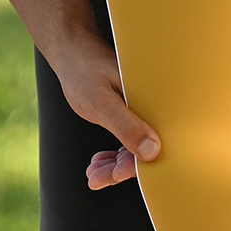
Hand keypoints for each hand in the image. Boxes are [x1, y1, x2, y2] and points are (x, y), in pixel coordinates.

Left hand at [45, 39, 161, 188]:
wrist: (73, 52)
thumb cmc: (85, 72)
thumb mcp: (101, 103)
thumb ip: (126, 126)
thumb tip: (153, 152)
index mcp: (155, 101)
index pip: (157, 142)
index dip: (137, 164)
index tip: (114, 175)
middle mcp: (154, 107)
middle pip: (147, 148)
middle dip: (120, 168)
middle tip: (95, 179)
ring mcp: (143, 111)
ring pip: (136, 147)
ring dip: (115, 164)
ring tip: (92, 174)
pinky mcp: (133, 113)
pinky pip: (129, 140)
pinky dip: (113, 154)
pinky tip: (97, 161)